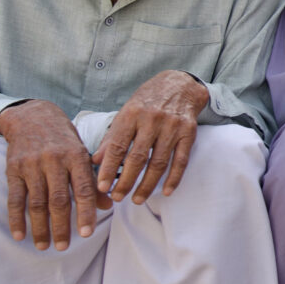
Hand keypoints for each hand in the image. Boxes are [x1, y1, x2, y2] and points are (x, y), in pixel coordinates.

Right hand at [0, 100, 104, 250]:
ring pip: (37, 203)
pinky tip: (20, 235)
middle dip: (62, 226)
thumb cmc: (64, 139)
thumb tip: (107, 206)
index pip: (84, 189)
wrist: (33, 116)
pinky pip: (15, 198)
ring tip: (44, 246)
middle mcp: (55, 161)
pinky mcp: (13, 169)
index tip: (87, 233)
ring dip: (40, 228)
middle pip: (59, 200)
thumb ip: (93, 179)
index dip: (86, 213)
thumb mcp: (82, 153)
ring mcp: (32, 165)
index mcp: (77, 157)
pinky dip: (17, 219)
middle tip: (64, 247)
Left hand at [93, 70, 208, 204]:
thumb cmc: (148, 100)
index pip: (117, 146)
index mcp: (132, 114)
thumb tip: (95, 161)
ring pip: (159, 162)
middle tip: (117, 198)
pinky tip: (166, 192)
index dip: (108, 169)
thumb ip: (112, 137)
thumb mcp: (126, 112)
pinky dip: (174, 178)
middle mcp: (152, 120)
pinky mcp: (188, 133)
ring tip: (137, 199)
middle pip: (138, 157)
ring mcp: (172, 126)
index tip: (101, 188)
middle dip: (126, 182)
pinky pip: (181, 160)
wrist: (180, 84)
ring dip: (147, 184)